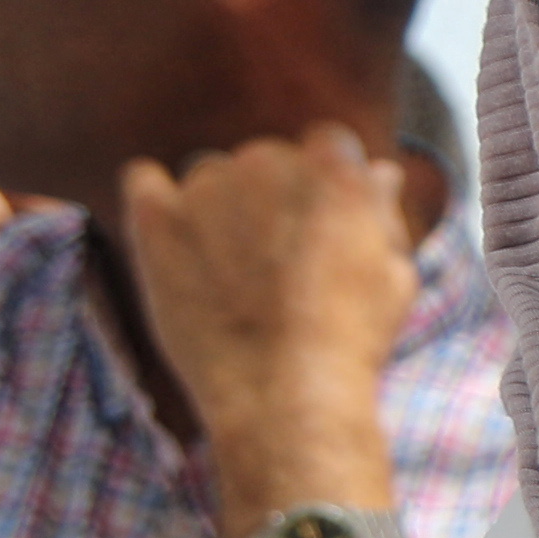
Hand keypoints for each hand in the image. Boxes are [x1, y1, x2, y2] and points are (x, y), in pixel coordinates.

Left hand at [115, 123, 416, 510]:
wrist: (285, 394)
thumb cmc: (351, 341)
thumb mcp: (394, 277)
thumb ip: (382, 214)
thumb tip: (376, 173)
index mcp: (334, 169)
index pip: (327, 143)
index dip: (327, 186)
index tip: (324, 226)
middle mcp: (268, 161)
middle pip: (266, 159)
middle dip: (273, 199)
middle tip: (279, 263)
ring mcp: (207, 185)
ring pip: (208, 174)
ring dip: (218, 206)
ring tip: (231, 272)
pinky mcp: (156, 216)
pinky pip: (144, 180)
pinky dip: (158, 202)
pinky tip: (178, 245)